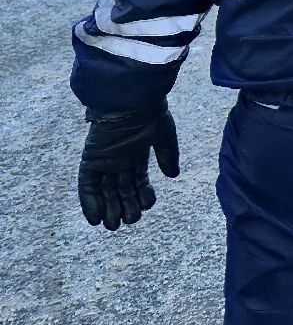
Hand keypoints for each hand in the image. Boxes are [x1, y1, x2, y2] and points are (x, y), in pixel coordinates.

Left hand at [78, 102, 179, 230]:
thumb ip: (167, 156)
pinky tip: (95, 219)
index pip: (138, 180)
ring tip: (114, 225)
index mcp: (137, 153)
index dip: (142, 195)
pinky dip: (90, 202)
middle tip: (129, 222)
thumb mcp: (164, 136)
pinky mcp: (91, 159)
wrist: (133, 99)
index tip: (148, 207)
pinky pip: (87, 185)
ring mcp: (104, 160)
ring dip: (108, 208)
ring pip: (105, 190)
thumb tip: (173, 175)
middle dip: (125, 206)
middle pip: (121, 189)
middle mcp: (119, 159)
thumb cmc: (150, 113)